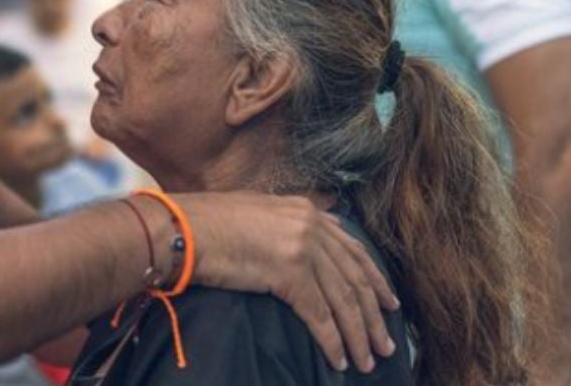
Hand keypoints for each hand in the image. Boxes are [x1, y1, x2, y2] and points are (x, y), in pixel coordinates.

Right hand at [178, 191, 399, 372]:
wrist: (182, 229)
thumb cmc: (207, 223)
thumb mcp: (256, 213)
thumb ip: (285, 224)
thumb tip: (301, 244)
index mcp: (305, 211)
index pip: (352, 248)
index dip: (374, 278)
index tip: (389, 302)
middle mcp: (310, 226)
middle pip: (354, 277)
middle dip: (374, 314)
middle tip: (386, 342)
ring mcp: (302, 247)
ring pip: (343, 300)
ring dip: (359, 334)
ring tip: (368, 359)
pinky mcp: (289, 274)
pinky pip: (320, 316)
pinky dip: (332, 342)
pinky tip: (339, 360)